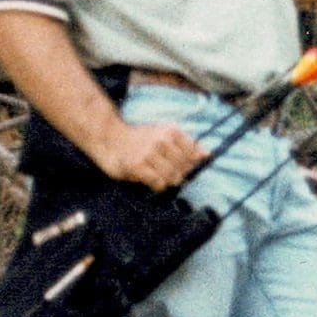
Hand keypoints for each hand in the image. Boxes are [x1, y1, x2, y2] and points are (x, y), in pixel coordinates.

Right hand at [90, 120, 207, 192]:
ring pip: (173, 177)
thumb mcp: (164, 134)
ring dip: (166, 180)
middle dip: (178, 174)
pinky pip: (158, 183)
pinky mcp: (138, 166)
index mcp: (171, 131)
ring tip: (155, 173)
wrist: (109, 138)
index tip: (179, 164)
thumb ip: (186, 145)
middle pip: (184, 168)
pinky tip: (149, 179)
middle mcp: (162, 140)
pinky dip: (156, 185)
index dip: (189, 164)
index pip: (193, 154)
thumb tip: (207, 155)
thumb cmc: (139, 139)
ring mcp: (149, 153)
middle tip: (163, 170)